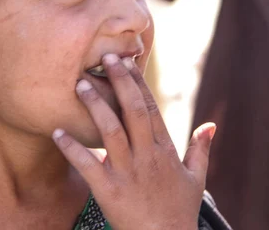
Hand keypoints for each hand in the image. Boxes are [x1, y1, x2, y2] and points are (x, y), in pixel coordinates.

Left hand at [53, 53, 215, 229]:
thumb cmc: (179, 210)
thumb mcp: (197, 178)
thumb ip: (201, 148)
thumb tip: (211, 124)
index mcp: (165, 150)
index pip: (152, 108)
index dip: (138, 83)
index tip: (128, 61)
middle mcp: (147, 156)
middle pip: (134, 111)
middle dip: (120, 82)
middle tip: (105, 58)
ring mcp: (127, 173)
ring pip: (111, 132)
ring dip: (95, 106)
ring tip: (80, 84)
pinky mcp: (108, 191)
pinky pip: (87, 165)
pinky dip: (72, 148)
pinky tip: (57, 132)